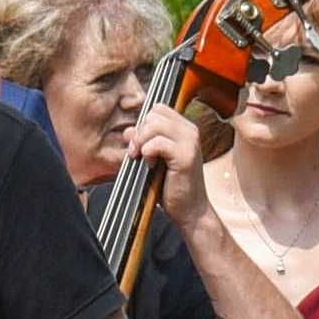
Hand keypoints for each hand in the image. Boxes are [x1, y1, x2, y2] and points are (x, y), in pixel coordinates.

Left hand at [129, 104, 210, 224]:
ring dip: (142, 142)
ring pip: (154, 124)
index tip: (138, 145)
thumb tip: (128, 131)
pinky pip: (157, 143)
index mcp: (183, 129)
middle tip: (137, 154)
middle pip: (154, 114)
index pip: (158, 109)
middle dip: (139, 133)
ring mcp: (190, 142)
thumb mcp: (152, 159)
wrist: (188, 209)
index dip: (143, 124)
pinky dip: (148, 153)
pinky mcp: (186, 156)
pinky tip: (150, 165)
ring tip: (144, 159)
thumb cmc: (169, 185)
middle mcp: (189, 131)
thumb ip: (141, 142)